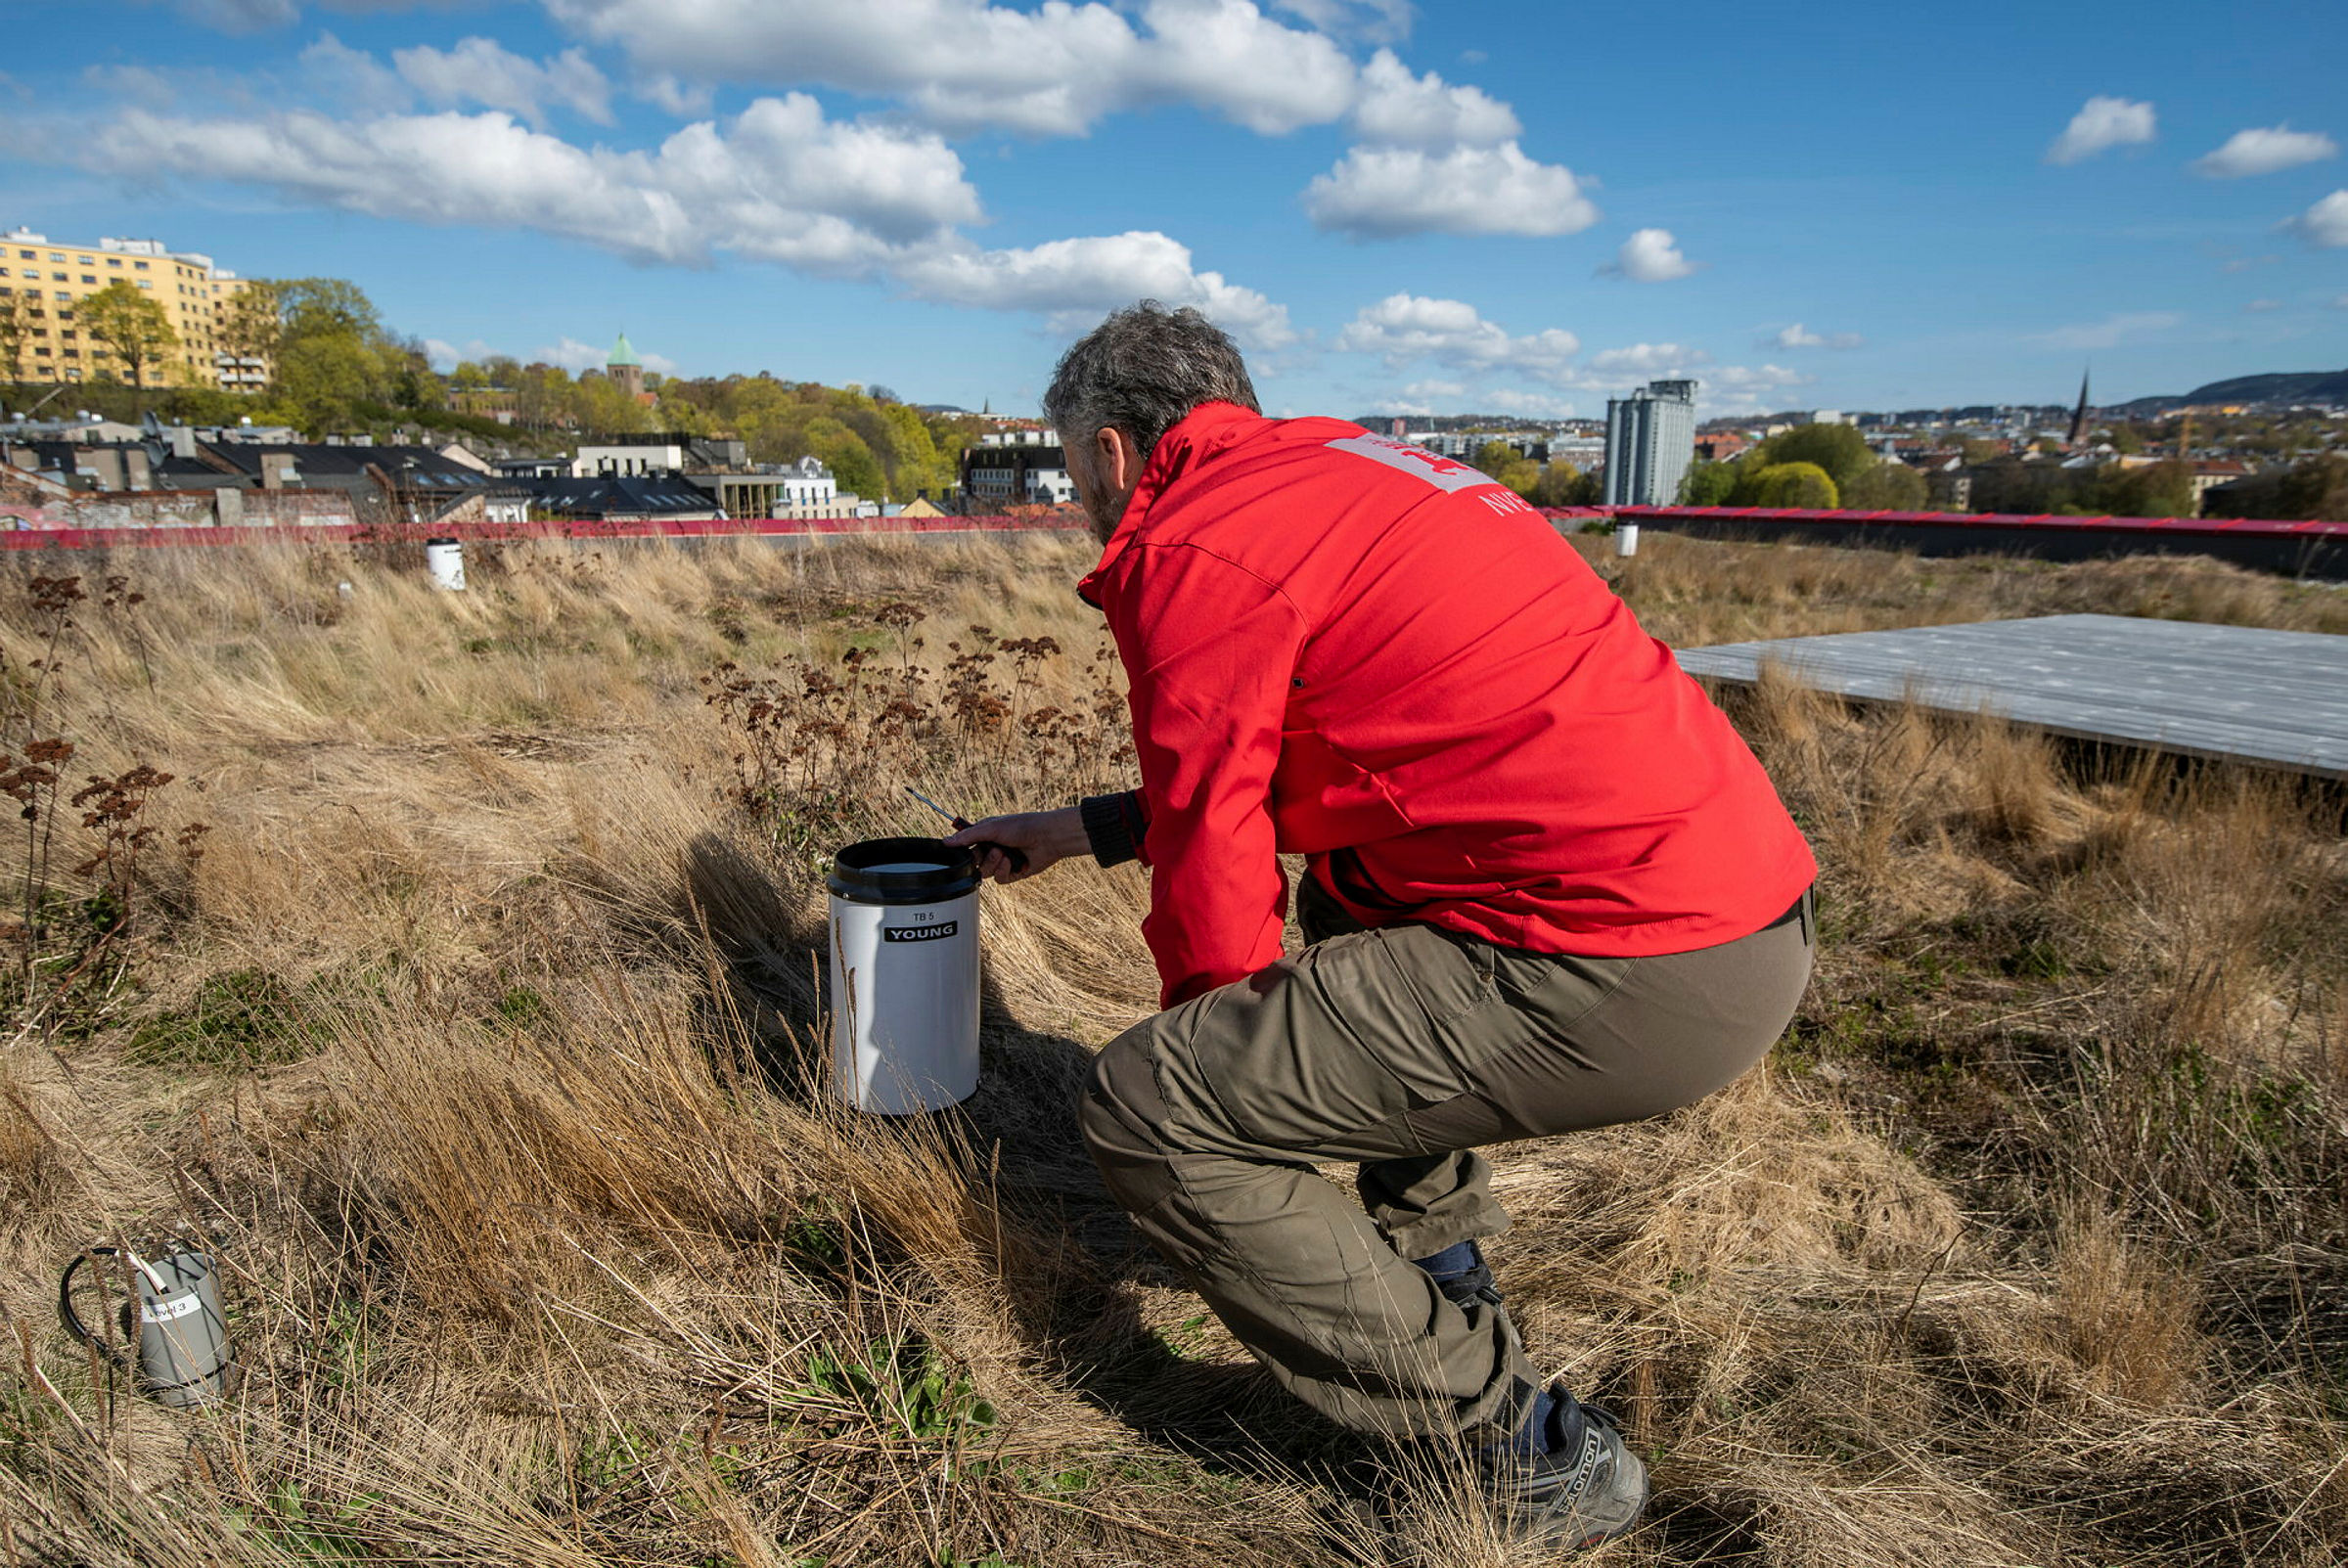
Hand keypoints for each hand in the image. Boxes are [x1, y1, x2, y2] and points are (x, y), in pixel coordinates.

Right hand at [945, 806, 1089, 884]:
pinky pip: (999, 879)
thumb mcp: (991, 828)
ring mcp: (1002, 862)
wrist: (1047, 838)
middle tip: (990, 849)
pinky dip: (1003, 871)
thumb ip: (967, 836)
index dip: (962, 852)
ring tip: (1003, 853)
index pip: (965, 847)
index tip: (959, 853)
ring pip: (985, 873)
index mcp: (984, 835)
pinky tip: (1011, 862)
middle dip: (979, 858)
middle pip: (973, 863)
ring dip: (992, 864)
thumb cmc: (1021, 826)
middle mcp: (992, 849)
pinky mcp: (1012, 873)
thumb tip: (946, 841)